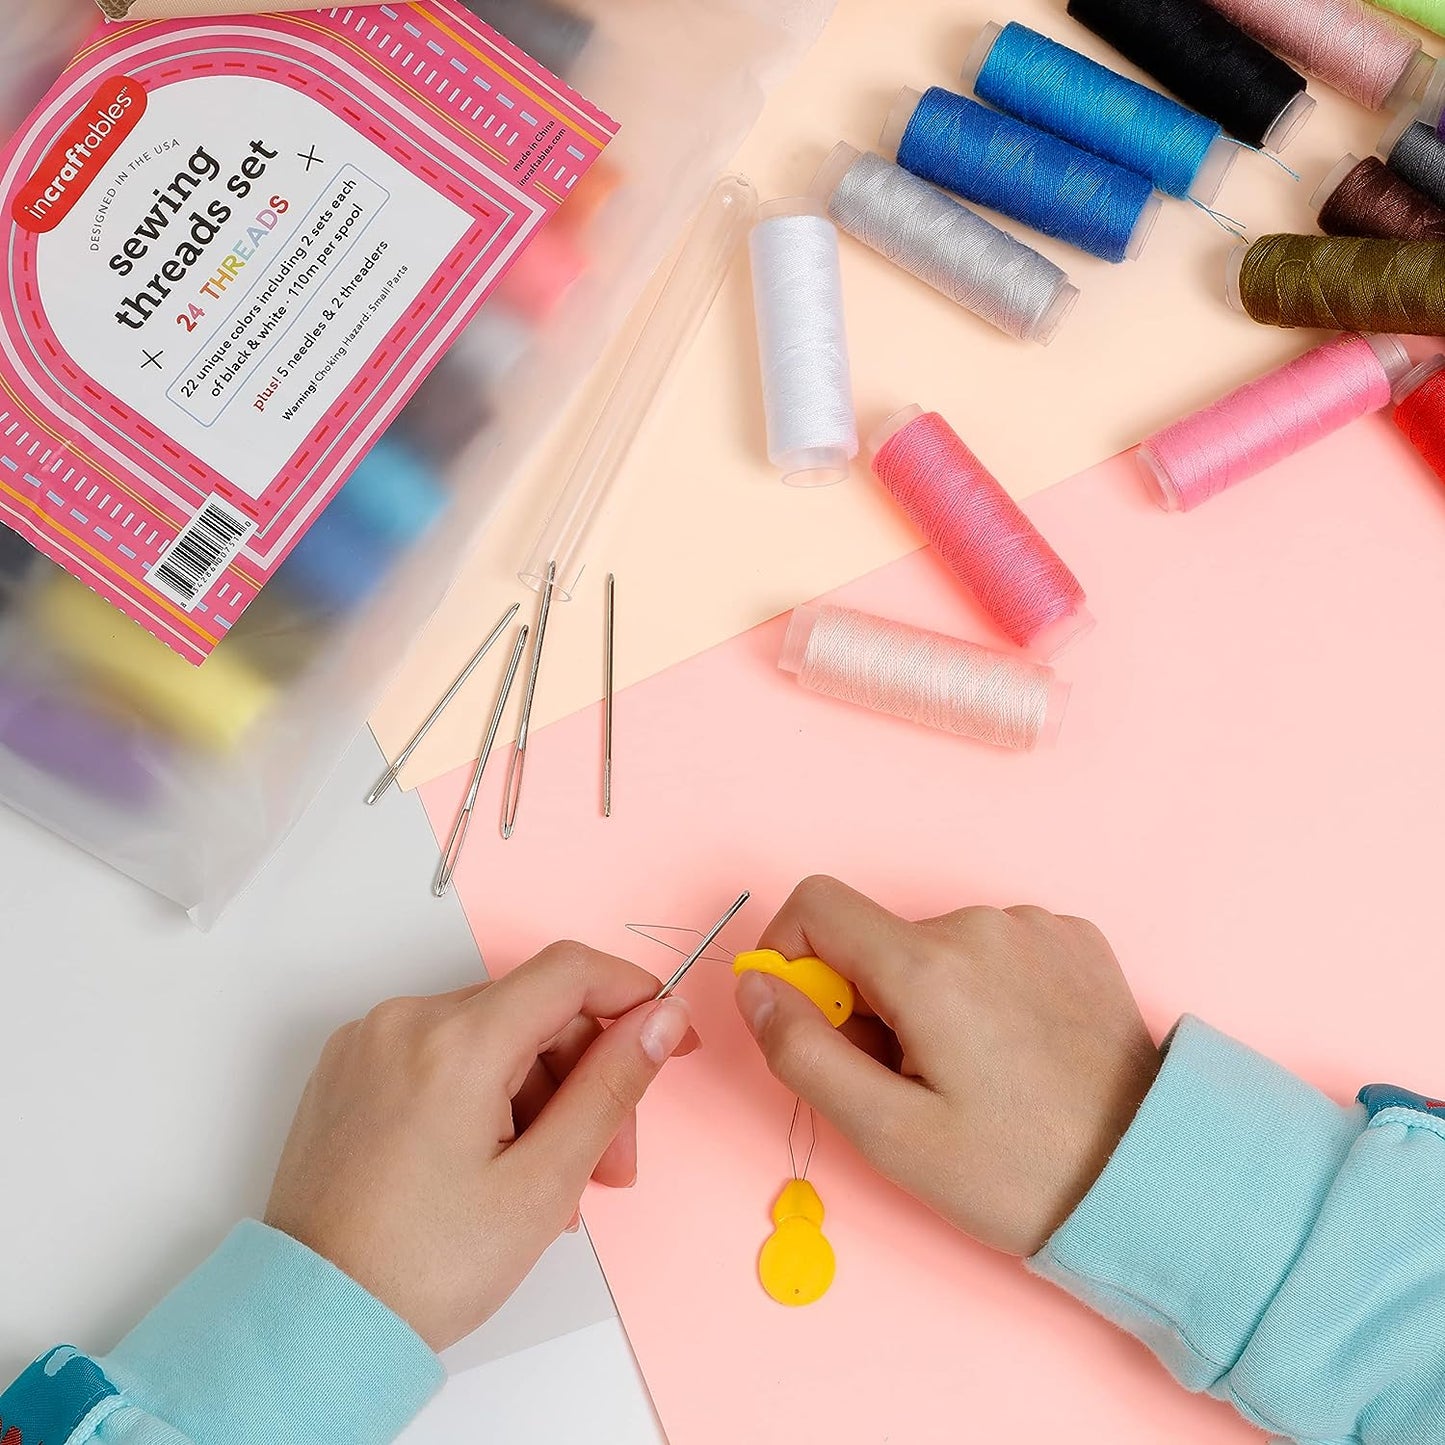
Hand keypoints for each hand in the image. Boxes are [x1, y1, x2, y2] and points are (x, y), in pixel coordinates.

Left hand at [264, 944, 694, 1350]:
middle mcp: (405, 1022)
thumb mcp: (544, 1185)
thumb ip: (611, 1088)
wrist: (312, 1327)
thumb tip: (662, 1019)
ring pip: (492, 1038)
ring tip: (551, 1189)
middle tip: (611, 1167)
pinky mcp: (349, 1070)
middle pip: (534, 1013)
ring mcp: (369, 1043)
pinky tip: (499, 1165)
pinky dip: (486, 1096)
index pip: (569, 971)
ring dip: (540, 1097)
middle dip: (587, 1079)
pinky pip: (443, 1057)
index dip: (634, 994)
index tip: (672, 1037)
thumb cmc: (423, 1269)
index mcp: (454, 1042)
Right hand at [734, 878, 1159, 1257]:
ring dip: (929, 996)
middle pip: (877, 936)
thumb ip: (801, 1051)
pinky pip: (993, 946)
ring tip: (973, 1071)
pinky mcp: (1074, 938)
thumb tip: (755, 987)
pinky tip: (1016, 1047)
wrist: (1152, 1181)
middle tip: (909, 1080)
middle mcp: (982, 924)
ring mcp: (1035, 925)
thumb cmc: (1017, 1172)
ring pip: (935, 943)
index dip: (791, 957)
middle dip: (868, 999)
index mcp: (928, 965)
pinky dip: (983, 988)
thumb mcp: (888, 1134)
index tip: (814, 1021)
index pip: (815, 904)